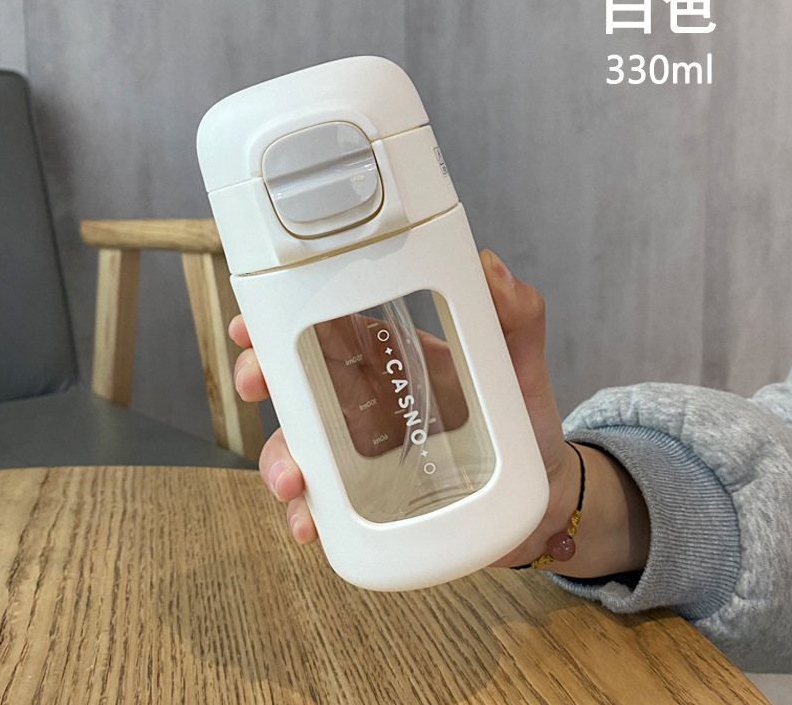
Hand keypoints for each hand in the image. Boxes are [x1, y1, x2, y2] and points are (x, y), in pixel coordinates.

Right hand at [229, 250, 649, 574]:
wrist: (541, 497)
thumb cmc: (525, 420)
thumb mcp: (521, 362)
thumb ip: (516, 315)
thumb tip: (488, 267)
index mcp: (394, 357)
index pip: (330, 328)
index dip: (283, 319)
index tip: (250, 321)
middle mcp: (369, 399)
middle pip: (297, 382)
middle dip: (262, 378)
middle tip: (254, 384)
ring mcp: (364, 451)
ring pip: (300, 445)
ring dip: (279, 458)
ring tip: (292, 481)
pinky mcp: (369, 498)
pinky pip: (325, 503)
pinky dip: (308, 513)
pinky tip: (310, 525)